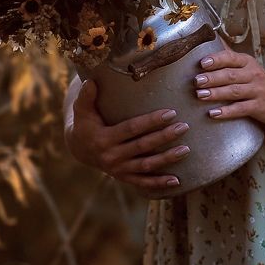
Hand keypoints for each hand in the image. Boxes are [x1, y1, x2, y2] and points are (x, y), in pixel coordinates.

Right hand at [65, 79, 190, 190]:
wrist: (78, 148)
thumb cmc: (85, 123)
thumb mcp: (82, 109)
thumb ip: (86, 96)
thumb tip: (91, 80)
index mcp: (104, 139)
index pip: (131, 129)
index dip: (151, 121)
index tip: (171, 112)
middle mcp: (111, 156)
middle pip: (143, 147)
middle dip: (164, 137)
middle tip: (184, 127)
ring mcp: (118, 169)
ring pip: (146, 166)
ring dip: (167, 159)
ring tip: (186, 149)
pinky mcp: (123, 177)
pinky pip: (142, 183)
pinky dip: (159, 183)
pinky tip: (176, 181)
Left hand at [194, 49, 264, 127]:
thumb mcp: (251, 68)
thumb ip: (232, 58)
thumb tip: (214, 41)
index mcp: (249, 63)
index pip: (231, 58)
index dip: (217, 59)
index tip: (202, 62)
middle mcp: (253, 75)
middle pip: (230, 75)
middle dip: (212, 77)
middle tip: (197, 81)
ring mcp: (257, 91)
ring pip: (234, 91)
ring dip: (216, 93)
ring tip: (200, 95)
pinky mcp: (260, 107)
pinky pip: (241, 109)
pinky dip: (227, 111)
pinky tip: (213, 113)